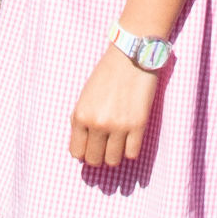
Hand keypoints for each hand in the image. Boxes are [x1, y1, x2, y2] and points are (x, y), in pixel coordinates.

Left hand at [68, 44, 161, 167]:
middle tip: (104, 147)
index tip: (90, 148)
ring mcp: (119, 126)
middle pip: (94, 160)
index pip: (77, 153)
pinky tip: (130, 139)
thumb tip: (81, 151)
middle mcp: (98, 123)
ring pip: (113, 161)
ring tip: (117, 144)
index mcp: (80, 116)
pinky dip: (130, 150)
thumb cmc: (106, 75)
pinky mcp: (138, 125)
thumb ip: (81, 122)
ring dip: (114, 155)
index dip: (84, 153)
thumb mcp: (84, 97)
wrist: (131, 56)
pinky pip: (132, 154)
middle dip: (98, 156)